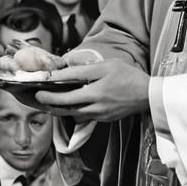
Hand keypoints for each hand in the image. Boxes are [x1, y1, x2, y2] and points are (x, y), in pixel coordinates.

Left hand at [35, 59, 152, 122]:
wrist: (149, 95)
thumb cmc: (128, 76)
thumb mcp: (106, 66)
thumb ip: (84, 70)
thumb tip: (64, 70)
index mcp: (95, 93)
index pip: (66, 94)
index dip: (50, 93)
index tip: (37, 89)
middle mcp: (95, 107)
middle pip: (65, 108)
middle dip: (49, 103)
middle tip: (38, 97)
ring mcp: (99, 115)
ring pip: (72, 114)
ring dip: (58, 108)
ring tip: (46, 101)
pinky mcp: (103, 119)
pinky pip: (82, 116)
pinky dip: (71, 111)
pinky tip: (65, 104)